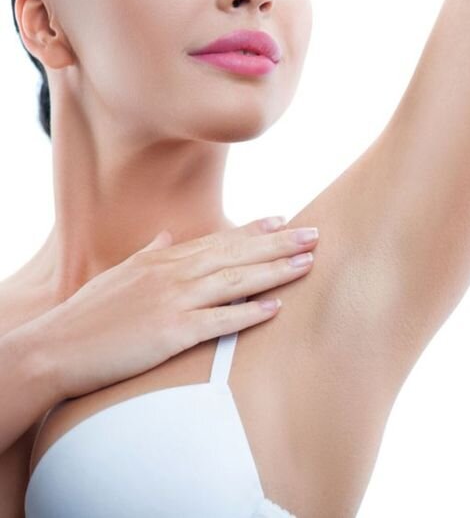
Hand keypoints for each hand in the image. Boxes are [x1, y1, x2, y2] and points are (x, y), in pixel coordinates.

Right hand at [27, 217, 318, 399]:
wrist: (54, 348)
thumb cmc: (89, 315)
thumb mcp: (120, 274)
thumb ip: (149, 254)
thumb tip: (166, 236)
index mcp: (163, 259)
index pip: (218, 240)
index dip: (254, 230)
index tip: (284, 220)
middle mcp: (173, 274)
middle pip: (237, 254)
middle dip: (279, 244)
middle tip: (315, 235)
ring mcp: (174, 301)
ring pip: (236, 281)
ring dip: (276, 271)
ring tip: (308, 263)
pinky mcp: (172, 332)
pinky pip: (219, 320)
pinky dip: (249, 312)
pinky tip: (276, 307)